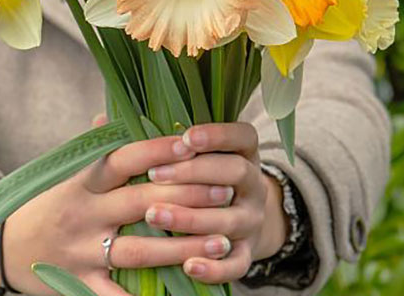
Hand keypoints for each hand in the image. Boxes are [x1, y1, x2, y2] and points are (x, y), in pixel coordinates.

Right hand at [0, 134, 236, 295]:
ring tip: (220, 241)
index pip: (124, 159)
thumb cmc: (47, 202)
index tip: (192, 142)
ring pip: (138, 250)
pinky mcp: (78, 285)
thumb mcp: (67, 171)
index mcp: (83, 181)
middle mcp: (83, 214)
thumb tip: (114, 111)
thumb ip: (95, 147)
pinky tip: (183, 289)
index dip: (158, 149)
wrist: (1, 247)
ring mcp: (81, 252)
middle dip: (185, 196)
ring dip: (181, 246)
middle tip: (224, 190)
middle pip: (140, 201)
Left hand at [144, 122, 288, 284]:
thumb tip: (148, 138)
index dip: (217, 135)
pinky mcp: (248, 254)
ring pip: (229, 219)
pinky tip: (188, 265)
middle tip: (155, 174)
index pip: (243, 136)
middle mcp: (255, 186)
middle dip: (193, 172)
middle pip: (235, 172)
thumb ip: (186, 148)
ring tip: (152, 215)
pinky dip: (214, 268)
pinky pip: (237, 265)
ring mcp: (253, 221)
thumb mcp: (208, 156)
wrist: (239, 220)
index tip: (186, 137)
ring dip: (189, 218)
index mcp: (247, 154)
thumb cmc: (208, 178)